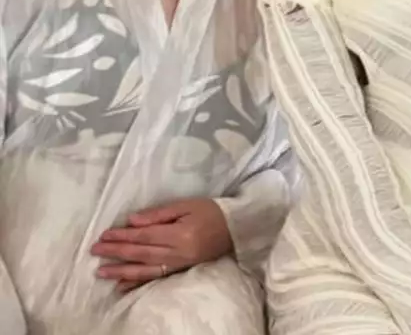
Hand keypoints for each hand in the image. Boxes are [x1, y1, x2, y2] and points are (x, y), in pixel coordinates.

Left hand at [91, 198, 232, 292]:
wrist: (236, 228)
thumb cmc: (211, 211)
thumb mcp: (186, 205)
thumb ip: (159, 214)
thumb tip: (133, 221)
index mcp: (179, 234)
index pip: (145, 236)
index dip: (123, 236)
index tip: (104, 235)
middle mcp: (178, 252)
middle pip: (141, 253)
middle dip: (117, 252)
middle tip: (95, 251)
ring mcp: (179, 263)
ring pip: (145, 269)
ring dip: (121, 270)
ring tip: (101, 271)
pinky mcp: (180, 269)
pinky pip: (156, 277)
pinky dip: (138, 282)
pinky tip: (122, 285)